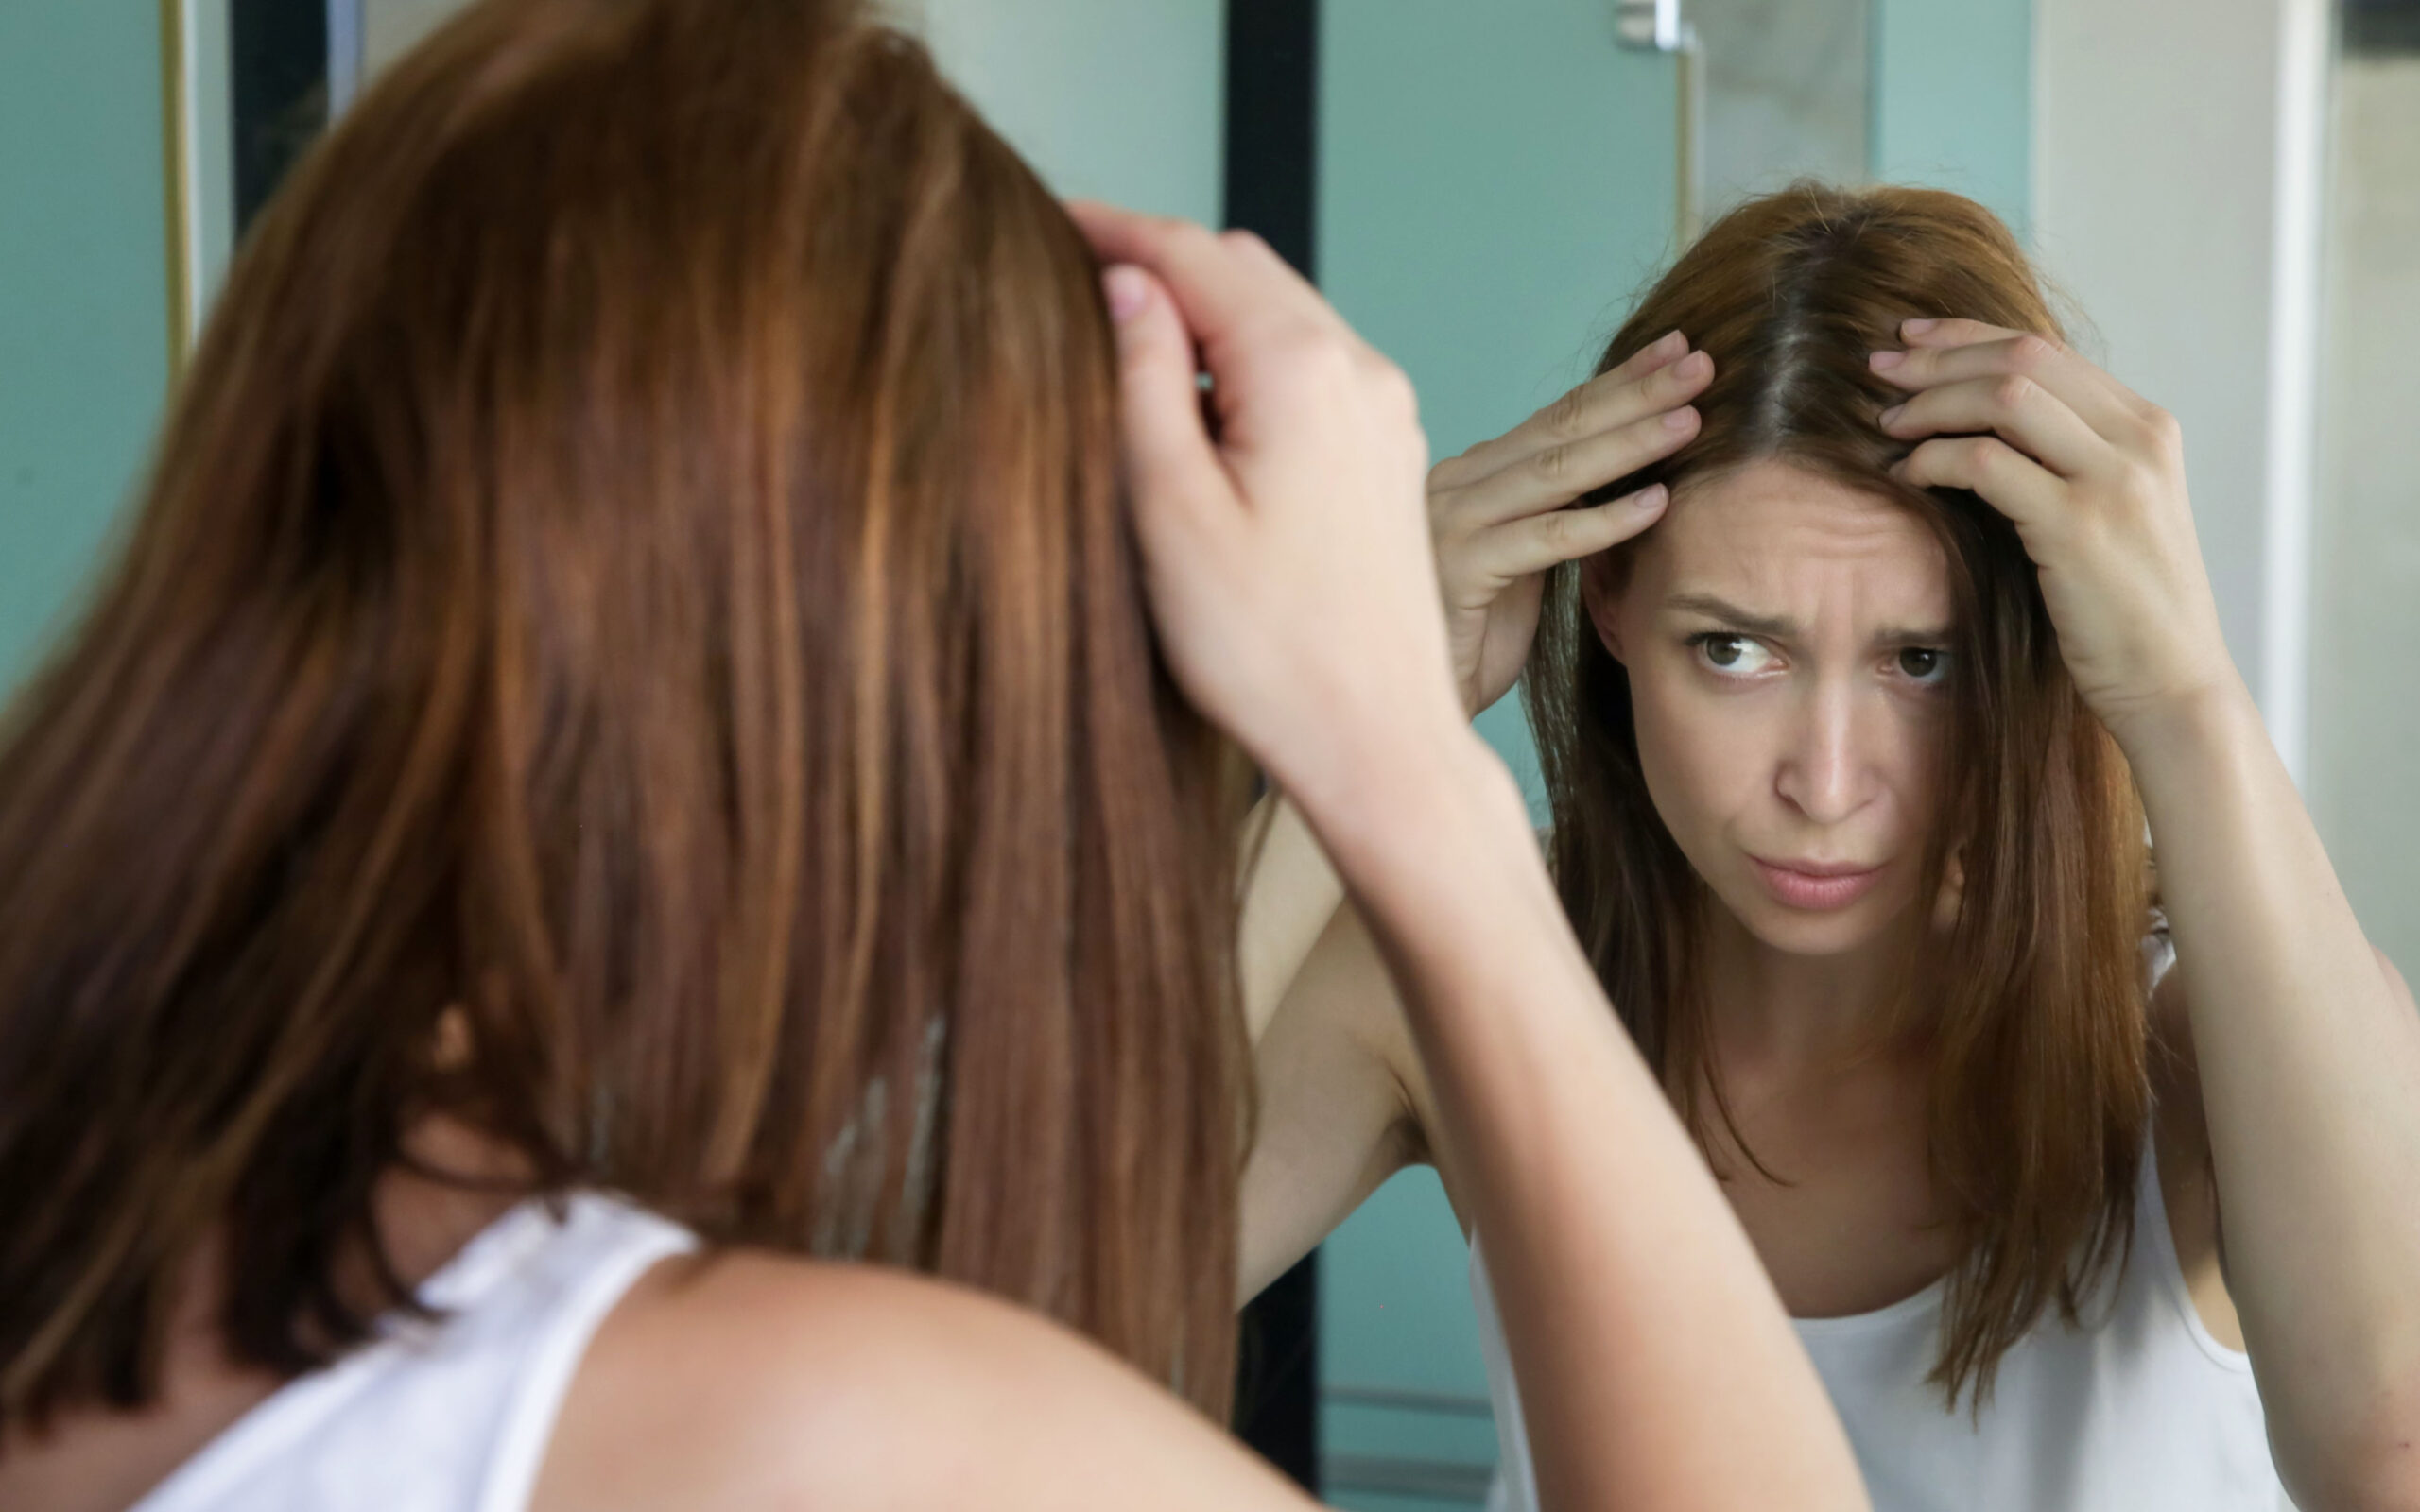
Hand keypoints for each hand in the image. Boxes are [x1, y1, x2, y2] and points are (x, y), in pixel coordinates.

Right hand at [1069, 204, 1462, 798]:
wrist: (1374, 738)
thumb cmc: (1265, 649)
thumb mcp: (1169, 509)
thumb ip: (1142, 380)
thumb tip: (1125, 285)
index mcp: (1300, 370)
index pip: (1190, 253)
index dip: (1110, 229)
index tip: (1043, 220)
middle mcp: (1358, 372)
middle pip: (1242, 267)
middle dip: (1157, 262)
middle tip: (1069, 279)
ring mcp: (1383, 413)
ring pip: (1280, 314)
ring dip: (1203, 314)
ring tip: (1121, 348)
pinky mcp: (1387, 456)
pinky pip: (1311, 368)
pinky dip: (1246, 361)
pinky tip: (1196, 414)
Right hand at [1428, 334, 1705, 713]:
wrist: (1404, 702)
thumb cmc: (1468, 640)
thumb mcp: (1521, 562)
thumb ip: (1552, 513)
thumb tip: (1620, 476)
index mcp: (1472, 476)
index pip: (1556, 417)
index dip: (1619, 382)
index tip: (1677, 352)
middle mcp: (1456, 485)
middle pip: (1560, 428)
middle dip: (1635, 393)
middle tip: (1701, 364)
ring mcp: (1452, 522)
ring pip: (1555, 472)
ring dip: (1629, 443)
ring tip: (1690, 420)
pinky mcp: (1459, 569)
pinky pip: (1545, 538)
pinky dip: (1604, 521)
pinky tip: (1654, 504)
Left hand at [1873, 318, 2239, 741]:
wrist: (2173, 682)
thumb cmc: (2127, 606)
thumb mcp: (2112, 509)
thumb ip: (2068, 455)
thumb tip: (1981, 416)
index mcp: (2147, 425)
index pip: (2047, 349)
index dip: (1969, 335)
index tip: (1911, 340)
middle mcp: (2138, 439)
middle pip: (2023, 359)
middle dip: (1940, 357)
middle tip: (1880, 370)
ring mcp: (2113, 479)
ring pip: (2004, 398)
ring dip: (1932, 403)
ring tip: (1888, 423)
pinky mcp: (2077, 526)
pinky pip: (1986, 463)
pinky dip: (1936, 458)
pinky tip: (1909, 473)